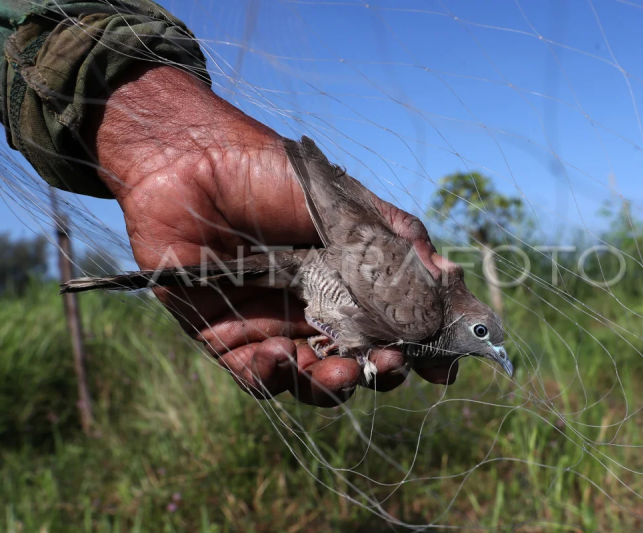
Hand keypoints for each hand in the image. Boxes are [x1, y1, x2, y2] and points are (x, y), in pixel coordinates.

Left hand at [88, 65, 458, 405]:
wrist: (193, 162)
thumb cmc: (272, 176)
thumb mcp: (350, 206)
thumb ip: (399, 244)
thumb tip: (449, 282)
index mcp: (347, 284)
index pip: (389, 331)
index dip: (413, 351)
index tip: (436, 363)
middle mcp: (314, 312)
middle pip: (356, 363)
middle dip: (376, 373)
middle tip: (389, 363)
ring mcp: (271, 328)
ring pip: (310, 381)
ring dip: (332, 385)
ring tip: (340, 369)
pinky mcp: (225, 339)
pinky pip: (256, 378)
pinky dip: (274, 377)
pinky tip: (281, 353)